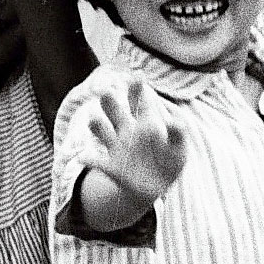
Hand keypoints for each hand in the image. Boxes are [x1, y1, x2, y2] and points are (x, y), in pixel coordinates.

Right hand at [81, 76, 188, 204]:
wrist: (154, 188)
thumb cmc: (169, 162)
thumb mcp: (178, 150)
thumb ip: (179, 135)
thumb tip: (175, 122)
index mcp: (146, 124)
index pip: (140, 103)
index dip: (138, 90)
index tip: (137, 75)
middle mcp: (127, 132)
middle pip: (116, 113)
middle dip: (110, 103)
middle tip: (106, 91)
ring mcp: (117, 148)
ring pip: (103, 131)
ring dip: (97, 125)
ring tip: (94, 118)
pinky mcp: (111, 167)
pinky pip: (97, 162)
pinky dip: (90, 160)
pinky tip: (85, 157)